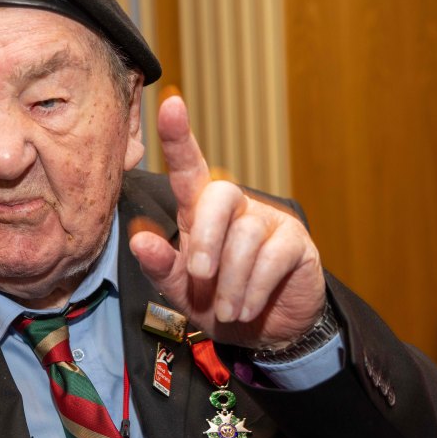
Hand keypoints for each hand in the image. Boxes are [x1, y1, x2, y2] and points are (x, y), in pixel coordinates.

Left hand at [129, 96, 325, 348]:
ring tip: (227, 309)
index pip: (189, 168)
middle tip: (201, 277)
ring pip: (245, 236)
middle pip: (220, 195)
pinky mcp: (296, 242)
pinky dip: (254, 289)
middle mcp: (235, 207)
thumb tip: (139, 240)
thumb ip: (161, 266)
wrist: (266, 333)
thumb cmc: (217, 303)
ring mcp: (268, 221)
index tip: (169, 105)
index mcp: (201, 212)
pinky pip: (272, 258)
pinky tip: (246, 307)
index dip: (178, 137)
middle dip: (206, 239)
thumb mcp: (181, 290)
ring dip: (230, 281)